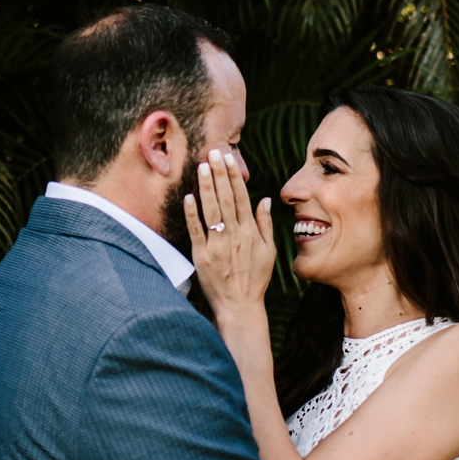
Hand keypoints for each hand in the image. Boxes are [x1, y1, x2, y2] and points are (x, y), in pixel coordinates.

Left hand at [184, 150, 275, 319]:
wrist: (240, 307)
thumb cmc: (255, 280)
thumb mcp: (269, 252)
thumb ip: (265, 224)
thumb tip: (264, 199)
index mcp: (251, 232)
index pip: (241, 197)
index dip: (234, 176)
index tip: (229, 159)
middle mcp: (234, 235)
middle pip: (226, 198)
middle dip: (219, 173)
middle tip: (213, 152)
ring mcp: (217, 245)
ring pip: (211, 210)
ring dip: (206, 187)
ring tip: (202, 166)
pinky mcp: (202, 256)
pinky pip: (196, 230)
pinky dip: (192, 213)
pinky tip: (189, 197)